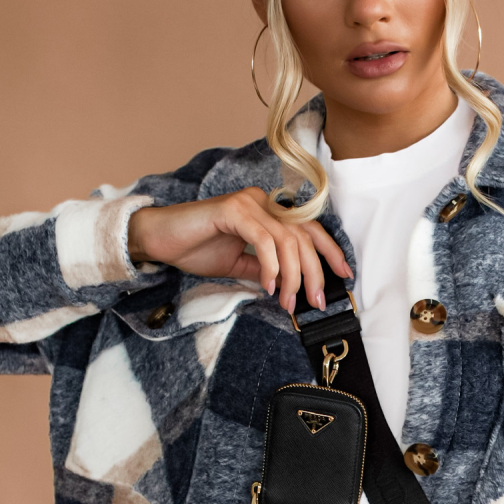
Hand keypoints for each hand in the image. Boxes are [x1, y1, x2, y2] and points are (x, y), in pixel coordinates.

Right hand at [127, 188, 350, 313]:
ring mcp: (248, 203)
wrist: (159, 239)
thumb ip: (263, 270)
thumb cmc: (194, 247)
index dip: (330, 251)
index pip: (308, 229)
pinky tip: (268, 285)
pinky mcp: (233, 210)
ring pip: (287, 240)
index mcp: (267, 213)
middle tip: (315, 301)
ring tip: (288, 300)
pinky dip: (271, 265)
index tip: (344, 275)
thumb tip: (286, 286)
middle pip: (303, 236)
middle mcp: (262, 202)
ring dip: (292, 275)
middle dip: (314, 272)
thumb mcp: (237, 264)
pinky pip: (263, 239)